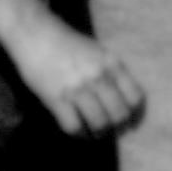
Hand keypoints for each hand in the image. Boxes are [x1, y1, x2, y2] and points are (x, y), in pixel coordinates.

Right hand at [11, 17, 147, 137]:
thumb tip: (124, 100)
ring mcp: (77, 88)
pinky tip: (79, 133)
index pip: (135, 97)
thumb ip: (112, 72)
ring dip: (100, 133)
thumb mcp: (99, 52)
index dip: (135, 114)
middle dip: (119, 127)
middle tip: (114, 131)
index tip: (131, 122)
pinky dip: (79, 135)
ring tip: (97, 134)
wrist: (36, 35)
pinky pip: (74, 126)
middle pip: (119, 114)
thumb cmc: (68, 44)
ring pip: (99, 123)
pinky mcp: (55, 98)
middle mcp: (98, 77)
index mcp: (112, 64)